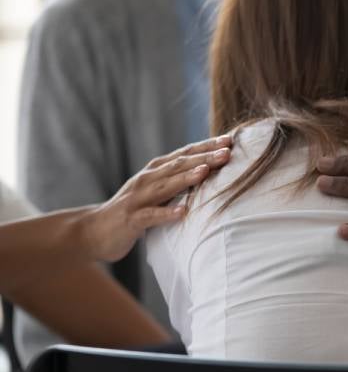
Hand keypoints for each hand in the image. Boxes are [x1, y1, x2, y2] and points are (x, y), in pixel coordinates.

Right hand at [82, 135, 232, 261]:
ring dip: (186, 178)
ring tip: (206, 171)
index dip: (207, 146)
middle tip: (227, 152)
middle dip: (203, 158)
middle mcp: (147, 179)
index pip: (184, 154)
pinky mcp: (131, 219)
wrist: (93, 231)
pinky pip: (151, 216)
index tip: (230, 140)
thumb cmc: (133, 210)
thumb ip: (177, 179)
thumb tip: (210, 169)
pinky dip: (166, 213)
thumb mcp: (156, 190)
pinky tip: (182, 212)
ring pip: (165, 186)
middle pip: (179, 165)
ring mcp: (138, 198)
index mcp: (155, 171)